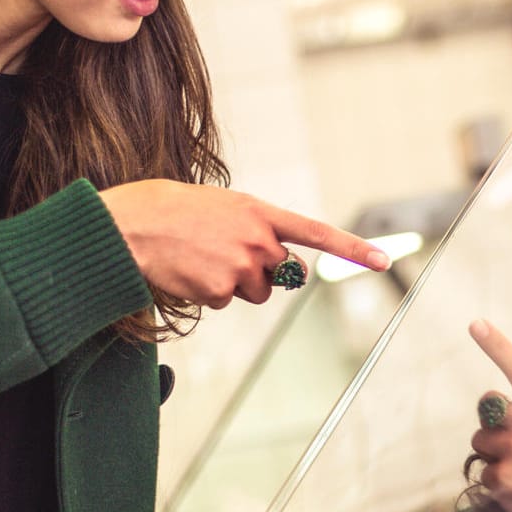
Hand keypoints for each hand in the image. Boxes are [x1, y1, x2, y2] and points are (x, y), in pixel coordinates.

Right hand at [99, 179, 389, 307]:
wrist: (128, 225)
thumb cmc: (170, 211)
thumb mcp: (222, 208)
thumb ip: (258, 230)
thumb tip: (285, 268)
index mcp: (259, 213)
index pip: (317, 233)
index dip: (353, 248)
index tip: (383, 260)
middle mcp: (258, 239)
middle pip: (281, 274)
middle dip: (259, 272)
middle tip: (220, 254)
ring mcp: (242, 266)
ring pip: (254, 292)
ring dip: (231, 284)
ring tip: (197, 259)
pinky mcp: (222, 290)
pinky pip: (225, 303)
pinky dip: (207, 293)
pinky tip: (186, 271)